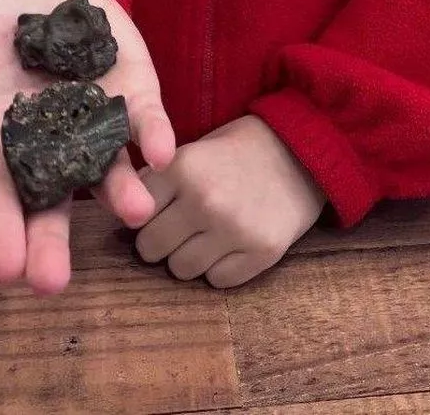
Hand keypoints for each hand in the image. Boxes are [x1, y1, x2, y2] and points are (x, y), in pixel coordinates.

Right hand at [0, 0, 175, 294]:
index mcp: (3, 135)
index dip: (1, 231)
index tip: (4, 273)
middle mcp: (52, 140)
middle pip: (52, 199)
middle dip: (53, 240)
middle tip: (51, 283)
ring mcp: (95, 117)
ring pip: (109, 166)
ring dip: (120, 190)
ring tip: (131, 212)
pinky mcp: (132, 89)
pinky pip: (144, 119)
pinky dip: (154, 136)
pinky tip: (163, 155)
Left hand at [134, 114, 324, 288]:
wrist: (303, 151)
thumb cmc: (240, 149)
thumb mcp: (195, 149)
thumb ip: (161, 180)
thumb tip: (125, 214)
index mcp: (183, 166)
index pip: (135, 213)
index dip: (143, 214)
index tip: (156, 212)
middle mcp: (204, 200)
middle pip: (151, 248)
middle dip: (160, 241)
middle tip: (180, 228)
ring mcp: (233, 230)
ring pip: (181, 270)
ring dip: (189, 257)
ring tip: (208, 234)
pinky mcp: (261, 253)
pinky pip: (217, 281)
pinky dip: (220, 268)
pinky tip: (232, 244)